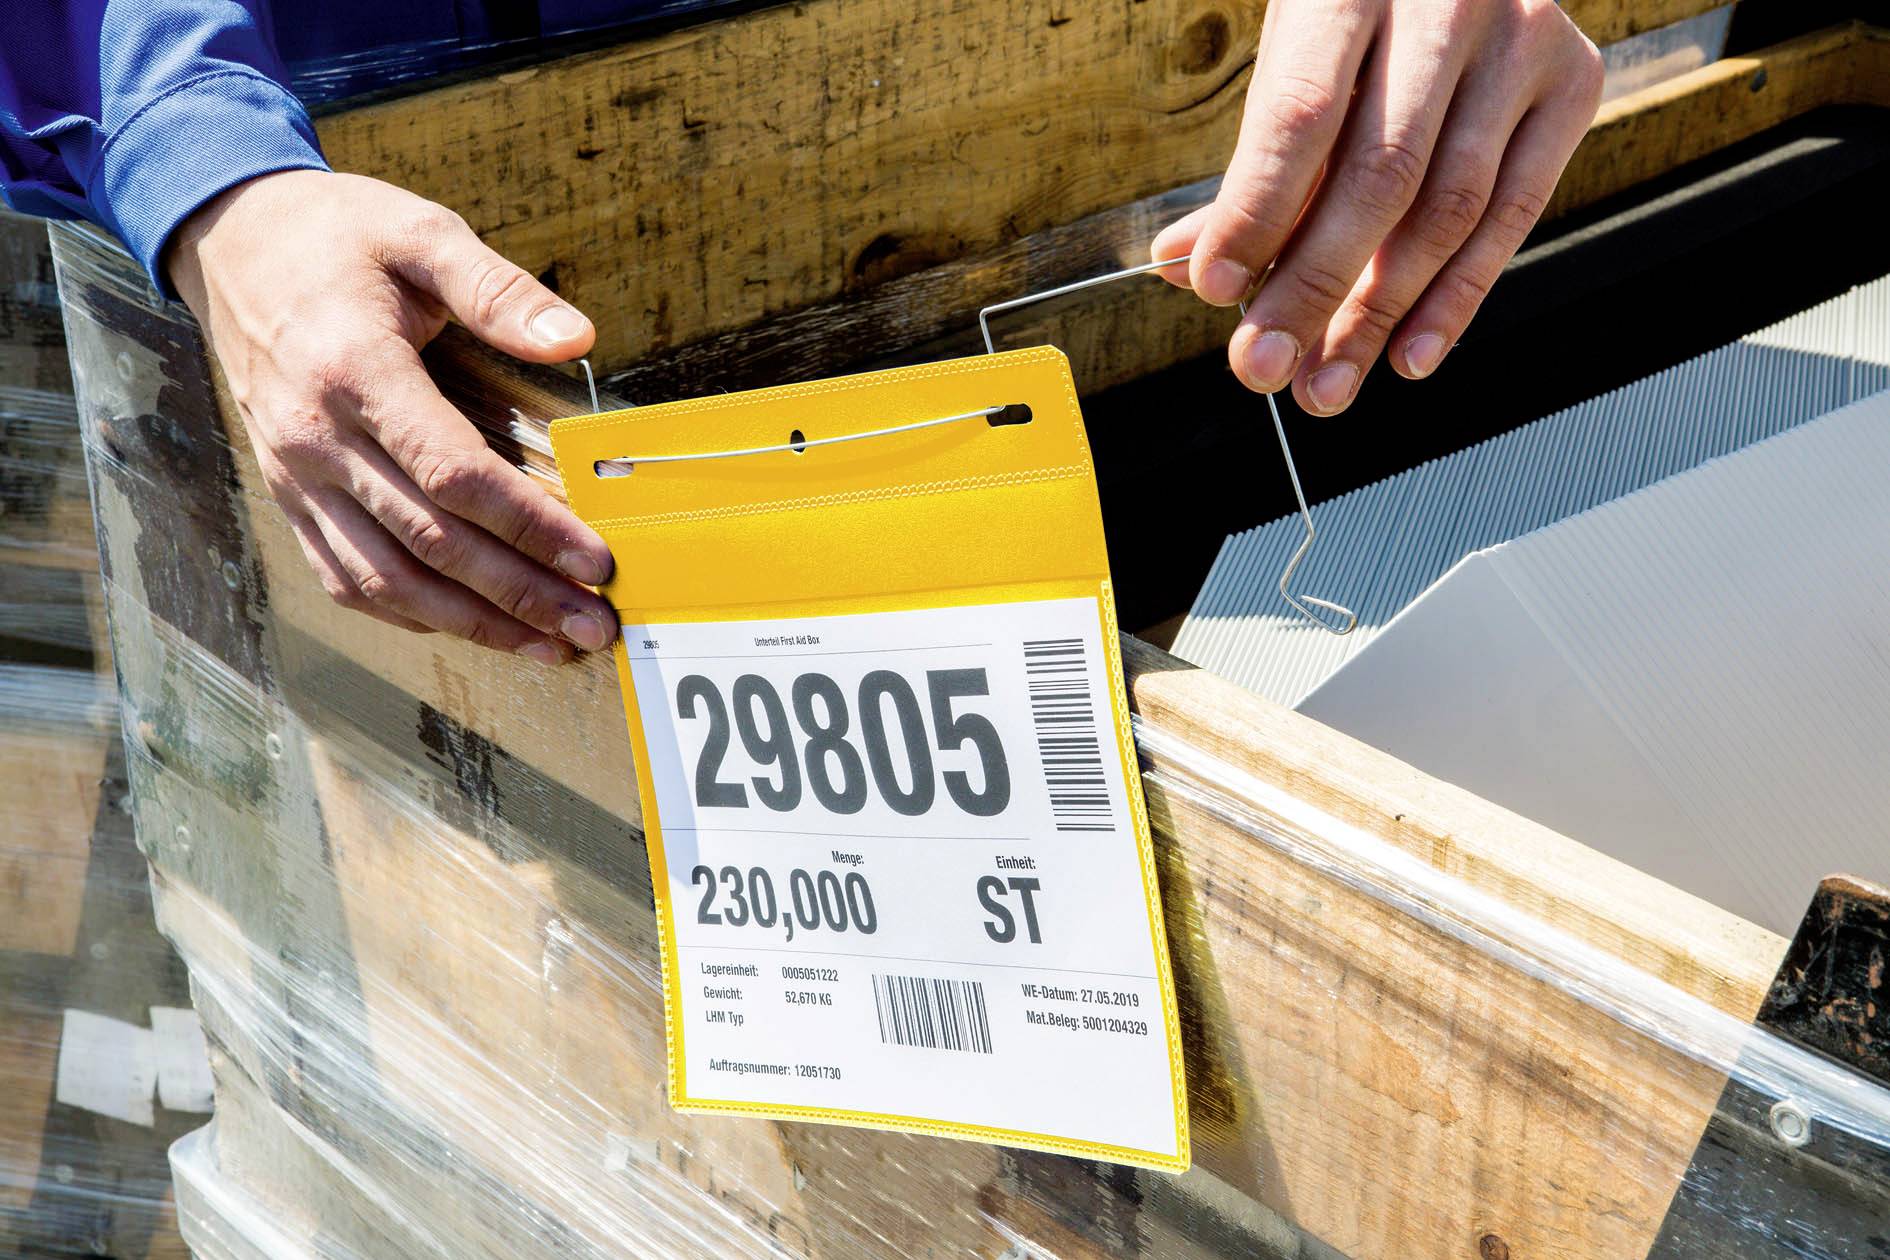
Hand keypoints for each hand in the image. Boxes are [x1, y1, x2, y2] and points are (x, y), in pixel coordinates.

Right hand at [165, 169, 617, 663]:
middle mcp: (317, 437)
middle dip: (520, 594)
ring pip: (387, 578)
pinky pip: (345, 576)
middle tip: (592, 626)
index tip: (594, 560)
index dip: (530, 526)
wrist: (230, 242)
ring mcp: (295, 475)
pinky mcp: (288, 495)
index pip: (455, 474)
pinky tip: (470, 626)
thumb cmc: (335, 237)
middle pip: (430, 542)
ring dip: (473, 623)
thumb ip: (498, 290)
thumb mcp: (420, 234)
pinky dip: (409, 613)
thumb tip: (574, 338)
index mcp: (355, 371)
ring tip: (547, 644)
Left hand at [1154, 0, 1602, 414]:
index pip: (1299, 118)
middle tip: (1266, 366)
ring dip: (1381, 315)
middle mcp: (1446, 3)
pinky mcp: (1573, 81)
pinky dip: (1457, 299)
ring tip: (1328, 380)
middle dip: (1314, 289)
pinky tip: (1409, 352)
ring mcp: (1522, 39)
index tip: (1217, 292)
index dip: (1256, 214)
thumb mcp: (1294, 60)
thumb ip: (1254, 166)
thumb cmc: (1360, 10)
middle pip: (1379, 176)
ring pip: (1450, 209)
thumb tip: (1187, 265)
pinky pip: (1513, 216)